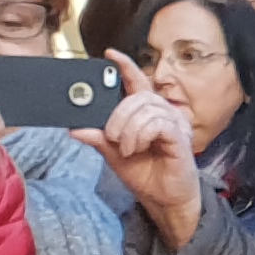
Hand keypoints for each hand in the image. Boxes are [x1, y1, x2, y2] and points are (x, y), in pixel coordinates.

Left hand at [73, 78, 204, 248]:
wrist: (164, 200)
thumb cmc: (146, 174)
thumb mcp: (113, 155)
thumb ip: (98, 138)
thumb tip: (74, 128)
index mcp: (147, 114)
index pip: (137, 82)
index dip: (125, 67)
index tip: (109, 55)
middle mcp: (164, 114)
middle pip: (139, 96)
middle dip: (118, 114)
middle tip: (111, 135)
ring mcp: (174, 124)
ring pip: (147, 109)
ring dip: (129, 130)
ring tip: (126, 148)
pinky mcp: (180, 137)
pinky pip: (157, 124)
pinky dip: (141, 135)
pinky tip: (137, 148)